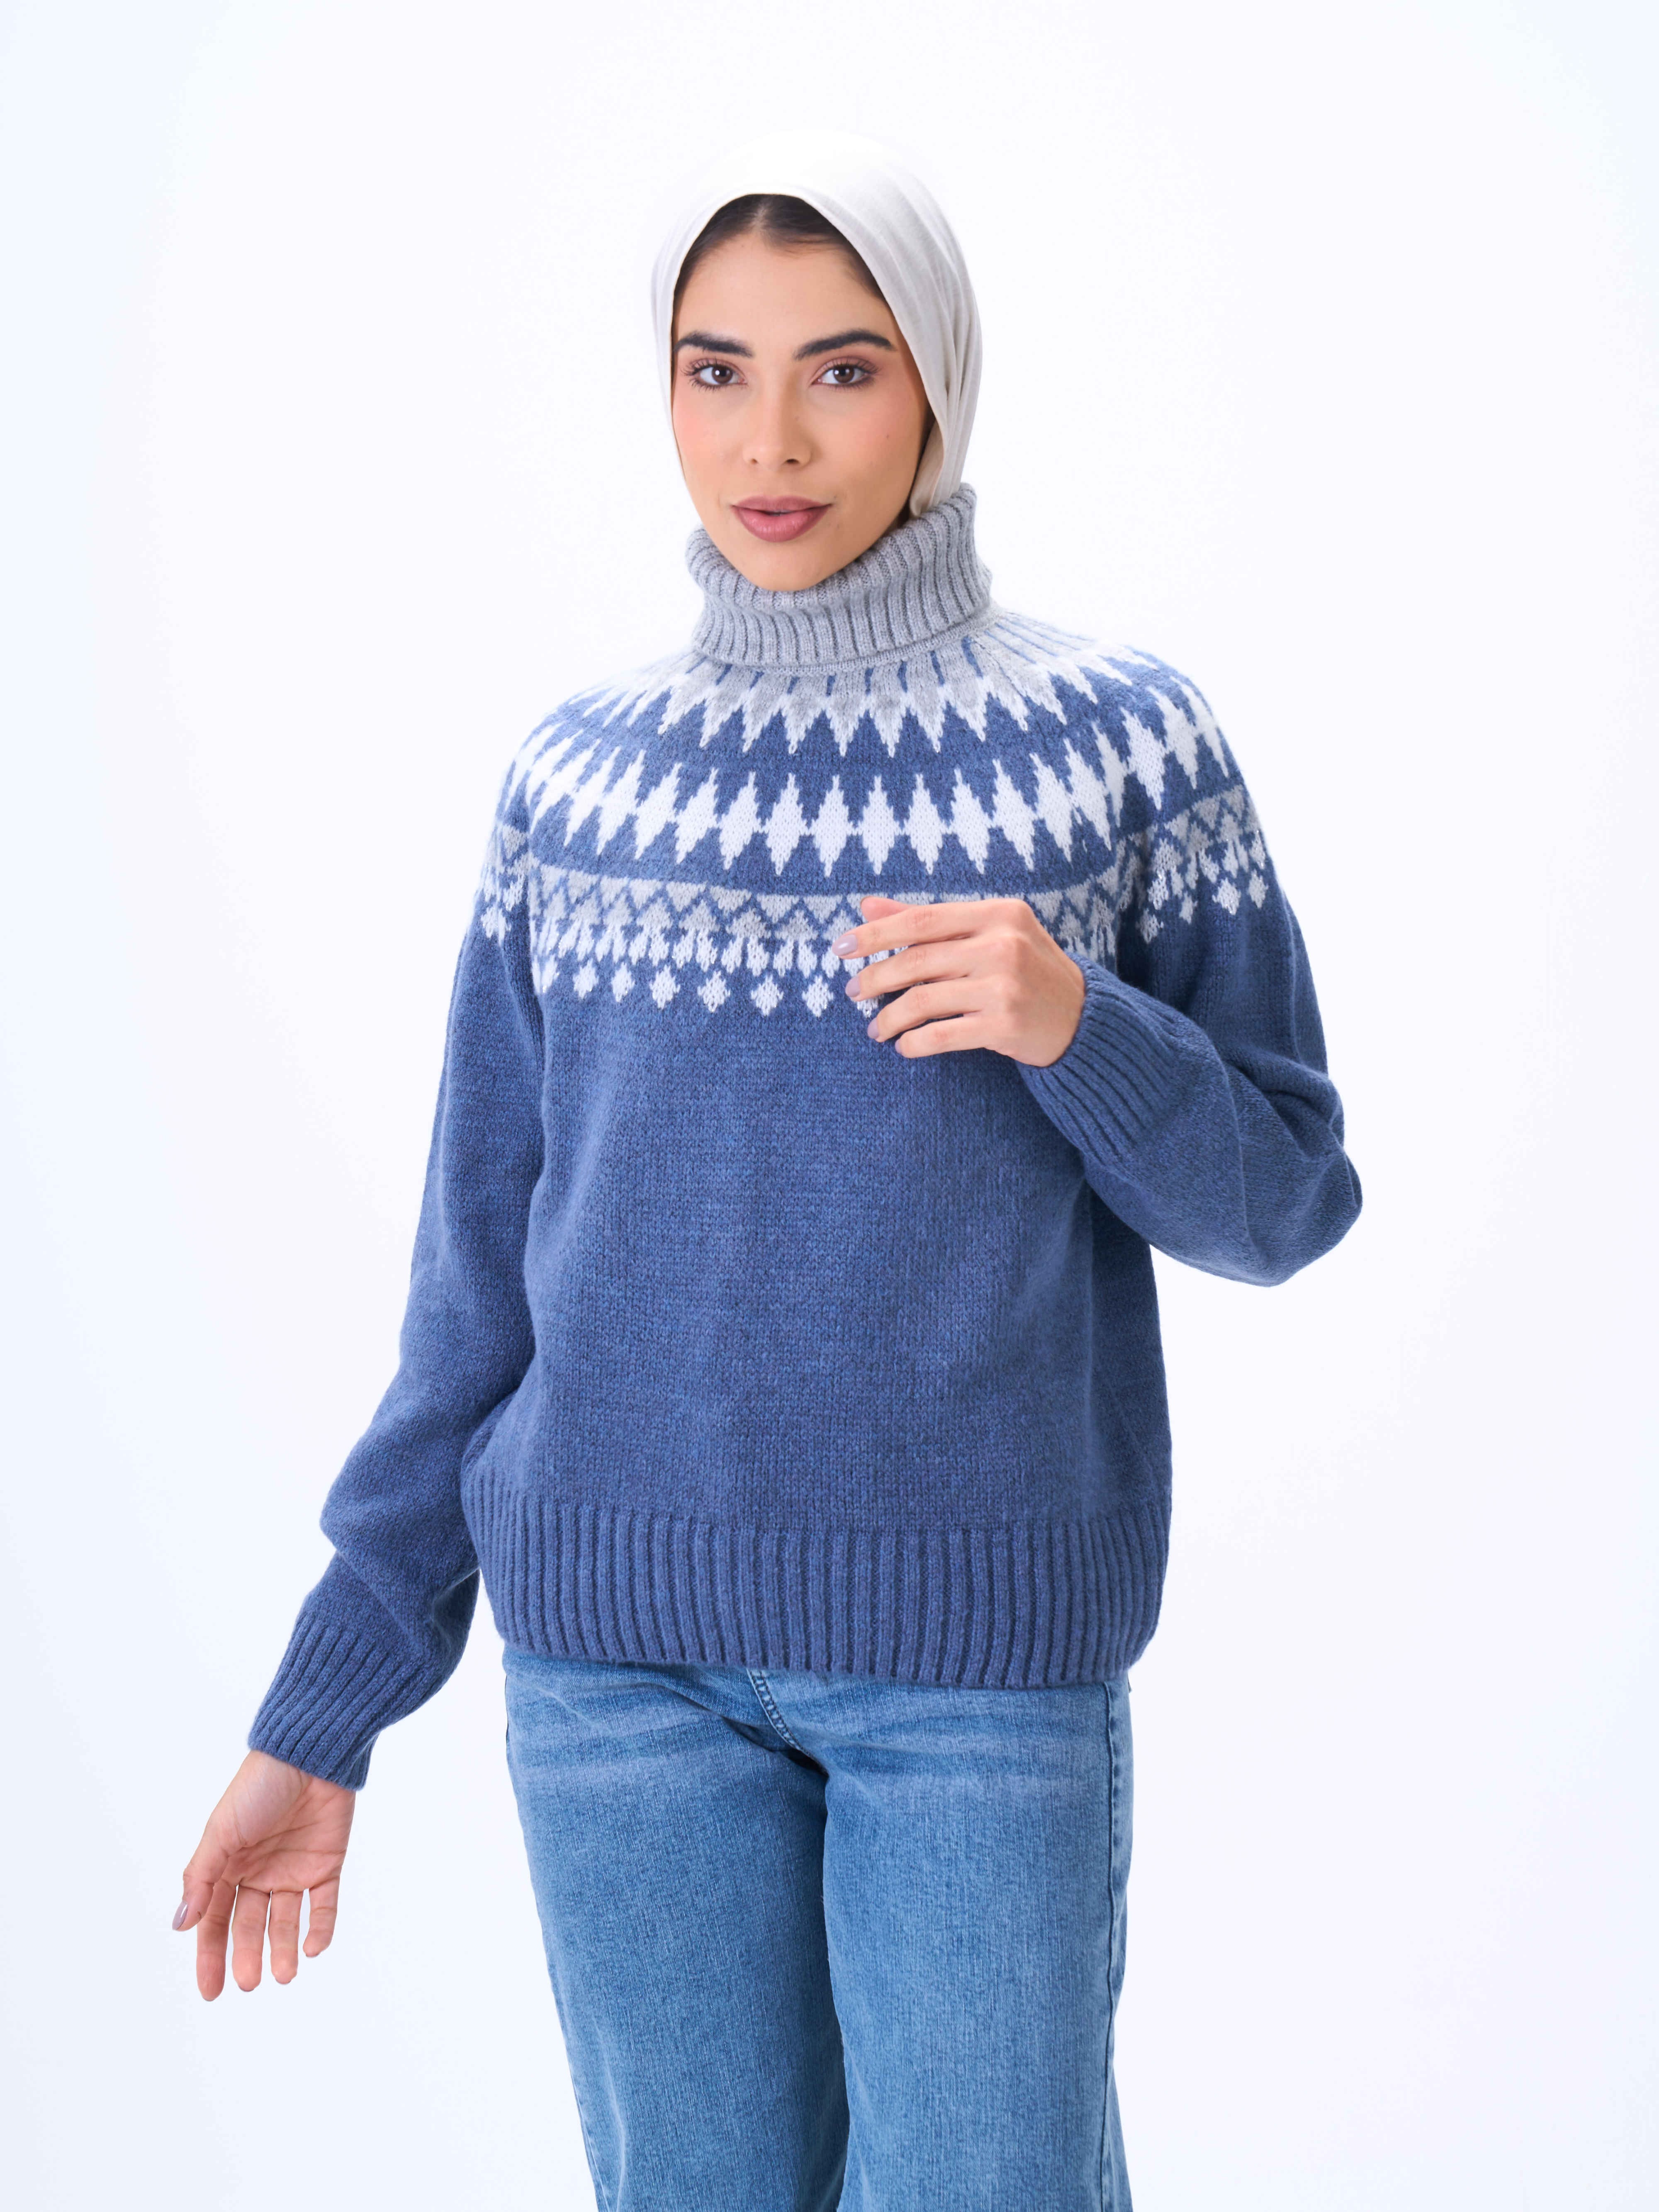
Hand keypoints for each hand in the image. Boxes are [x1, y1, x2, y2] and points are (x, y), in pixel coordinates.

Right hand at [174, 1750, 355, 1998]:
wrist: (308, 1755)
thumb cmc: (258, 1787)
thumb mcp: (221, 1832)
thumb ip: (201, 1878)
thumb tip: (179, 1924)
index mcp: (228, 1865)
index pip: (215, 1920)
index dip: (211, 1955)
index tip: (210, 1991)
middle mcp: (259, 1872)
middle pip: (249, 1926)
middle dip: (247, 1957)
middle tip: (249, 1984)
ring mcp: (293, 1870)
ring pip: (286, 1922)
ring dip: (284, 1949)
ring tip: (283, 1975)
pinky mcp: (326, 1864)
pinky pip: (324, 1905)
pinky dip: (320, 1928)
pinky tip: (313, 1949)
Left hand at [832, 894, 1085, 1065]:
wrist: (1084, 1019)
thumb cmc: (1026, 972)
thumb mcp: (989, 934)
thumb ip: (929, 921)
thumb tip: (867, 905)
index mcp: (998, 914)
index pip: (921, 919)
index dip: (875, 933)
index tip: (840, 947)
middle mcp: (1003, 945)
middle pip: (917, 960)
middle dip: (875, 978)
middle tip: (853, 992)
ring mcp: (1005, 986)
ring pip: (924, 1000)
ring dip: (889, 1018)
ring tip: (876, 1029)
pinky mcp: (1005, 1025)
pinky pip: (942, 1035)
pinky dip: (915, 1042)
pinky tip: (904, 1046)